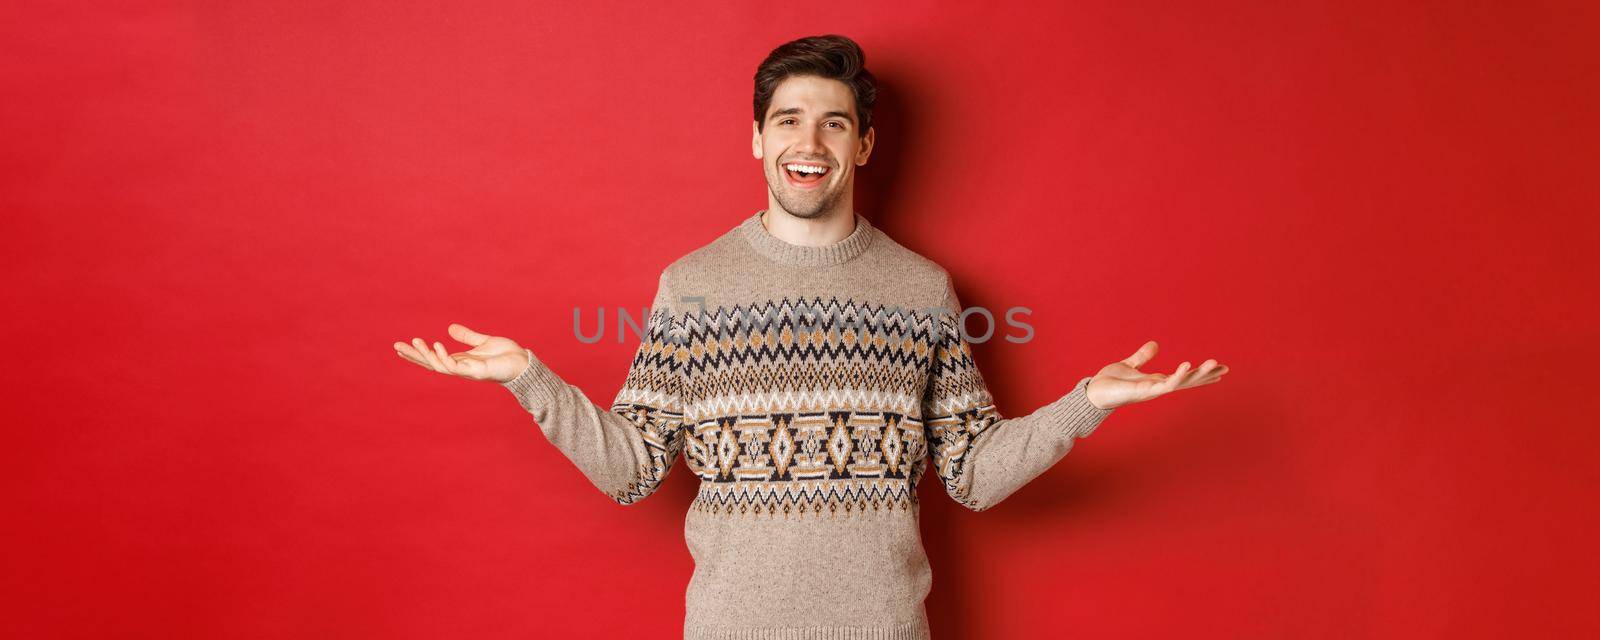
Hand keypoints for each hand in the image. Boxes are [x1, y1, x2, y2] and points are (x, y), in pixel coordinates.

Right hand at [393, 323, 530, 382]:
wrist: (523, 364)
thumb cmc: (506, 355)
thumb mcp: (483, 341)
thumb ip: (467, 336)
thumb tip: (450, 327)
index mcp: (460, 361)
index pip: (433, 358)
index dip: (417, 353)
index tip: (400, 346)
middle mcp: (460, 368)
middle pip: (431, 364)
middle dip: (414, 356)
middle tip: (396, 346)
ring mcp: (467, 371)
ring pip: (439, 366)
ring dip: (426, 355)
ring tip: (415, 341)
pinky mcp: (476, 372)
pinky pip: (455, 366)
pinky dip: (444, 357)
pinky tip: (436, 345)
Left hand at [1084, 340, 1227, 409]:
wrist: (1093, 393)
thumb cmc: (1109, 382)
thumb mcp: (1129, 365)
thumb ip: (1142, 357)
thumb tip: (1155, 344)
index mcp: (1157, 381)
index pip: (1184, 376)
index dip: (1201, 373)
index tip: (1220, 368)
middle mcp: (1158, 387)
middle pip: (1188, 380)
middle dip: (1206, 375)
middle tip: (1226, 368)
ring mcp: (1153, 391)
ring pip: (1182, 382)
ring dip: (1199, 374)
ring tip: (1215, 365)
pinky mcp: (1144, 391)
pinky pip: (1165, 384)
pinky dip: (1176, 376)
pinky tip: (1186, 365)